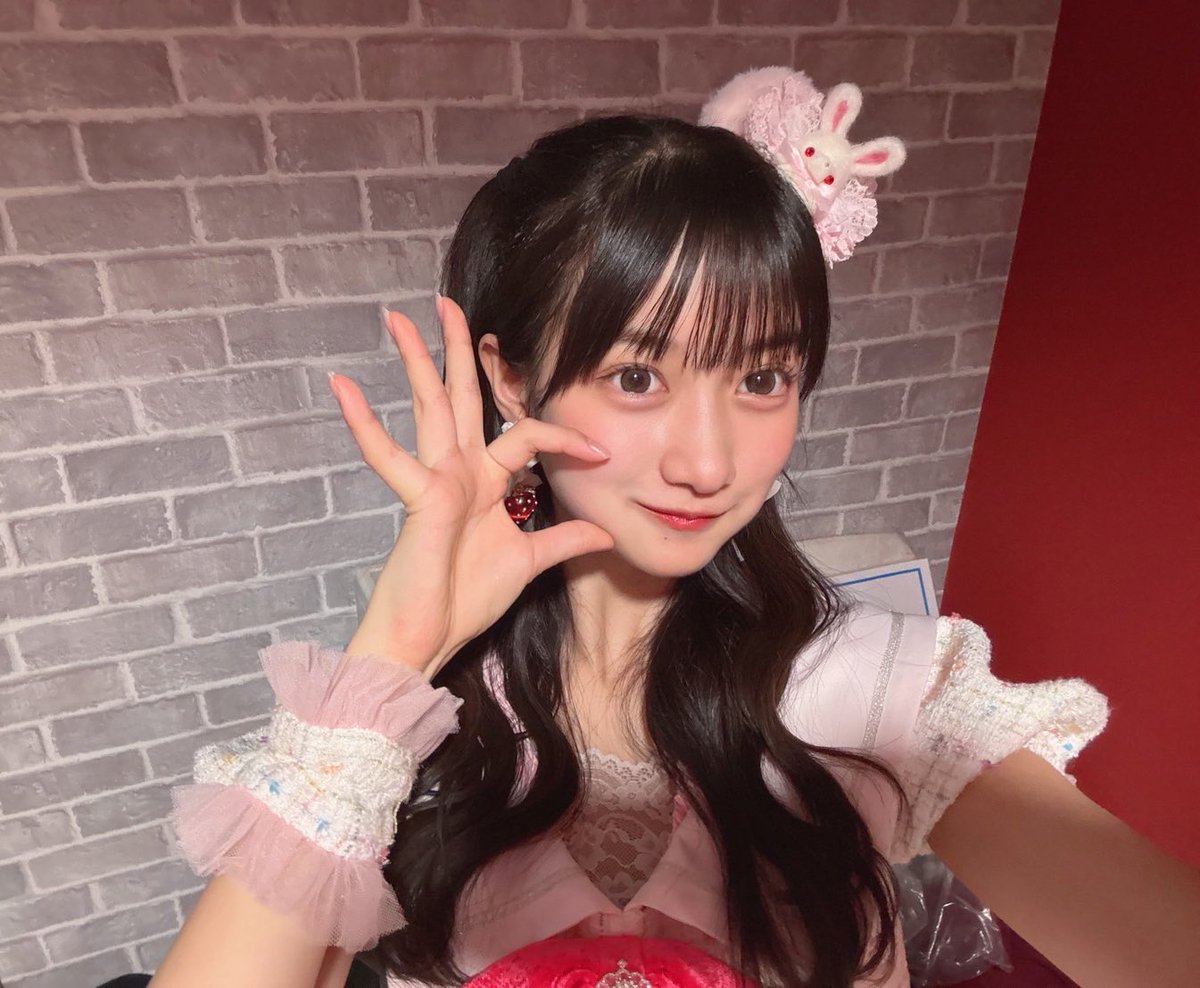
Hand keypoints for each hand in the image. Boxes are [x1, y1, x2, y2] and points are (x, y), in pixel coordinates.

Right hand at [329, 296, 613, 678]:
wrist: (427, 638)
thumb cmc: (465, 600)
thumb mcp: (528, 561)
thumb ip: (564, 540)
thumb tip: (607, 532)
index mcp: (485, 482)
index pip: (524, 434)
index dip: (561, 435)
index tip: (600, 451)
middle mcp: (459, 471)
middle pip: (461, 398)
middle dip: (459, 350)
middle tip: (448, 303)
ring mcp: (436, 480)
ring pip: (430, 408)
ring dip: (417, 361)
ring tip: (398, 318)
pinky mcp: (420, 498)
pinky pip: (389, 456)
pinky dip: (364, 424)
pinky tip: (343, 386)